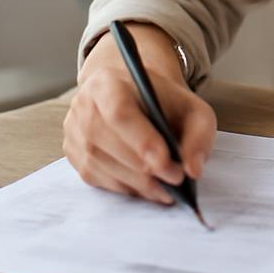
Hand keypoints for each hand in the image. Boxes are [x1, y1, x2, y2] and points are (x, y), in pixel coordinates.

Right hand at [63, 23, 216, 204]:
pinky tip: (147, 187)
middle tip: (175, 181)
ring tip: (167, 190)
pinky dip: (126, 188)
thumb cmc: (162, 102)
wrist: (135, 95)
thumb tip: (193, 170)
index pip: (119, 114)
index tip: (168, 165)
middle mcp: (84, 106)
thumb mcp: (191, 107)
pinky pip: (99, 179)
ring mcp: (75, 132)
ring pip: (103, 166)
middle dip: (145, 169)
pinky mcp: (74, 155)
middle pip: (110, 144)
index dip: (142, 142)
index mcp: (108, 83)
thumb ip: (199, 134)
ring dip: (138, 184)